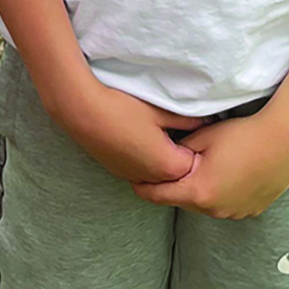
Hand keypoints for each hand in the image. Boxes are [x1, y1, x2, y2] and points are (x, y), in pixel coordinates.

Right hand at [55, 79, 202, 186]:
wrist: (83, 112)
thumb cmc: (123, 109)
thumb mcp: (161, 111)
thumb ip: (188, 121)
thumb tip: (206, 122)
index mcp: (169, 166)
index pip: (196, 164)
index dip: (196, 145)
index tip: (191, 129)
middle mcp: (152, 179)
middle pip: (178, 173)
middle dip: (181, 155)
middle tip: (174, 130)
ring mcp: (133, 177)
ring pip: (159, 174)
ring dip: (162, 160)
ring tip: (155, 134)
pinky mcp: (118, 172)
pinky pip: (141, 171)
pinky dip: (146, 160)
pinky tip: (138, 139)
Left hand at [130, 108, 288, 218]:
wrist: (285, 142)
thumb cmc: (242, 135)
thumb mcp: (202, 137)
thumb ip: (178, 151)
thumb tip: (163, 157)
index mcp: (198, 193)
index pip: (157, 196)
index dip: (142, 187)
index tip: (132, 178)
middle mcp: (215, 210)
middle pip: (181, 200)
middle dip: (172, 186)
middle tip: (164, 168)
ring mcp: (234, 213)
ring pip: (204, 204)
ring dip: (197, 191)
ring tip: (199, 169)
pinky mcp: (251, 211)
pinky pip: (226, 205)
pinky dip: (219, 193)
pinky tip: (225, 173)